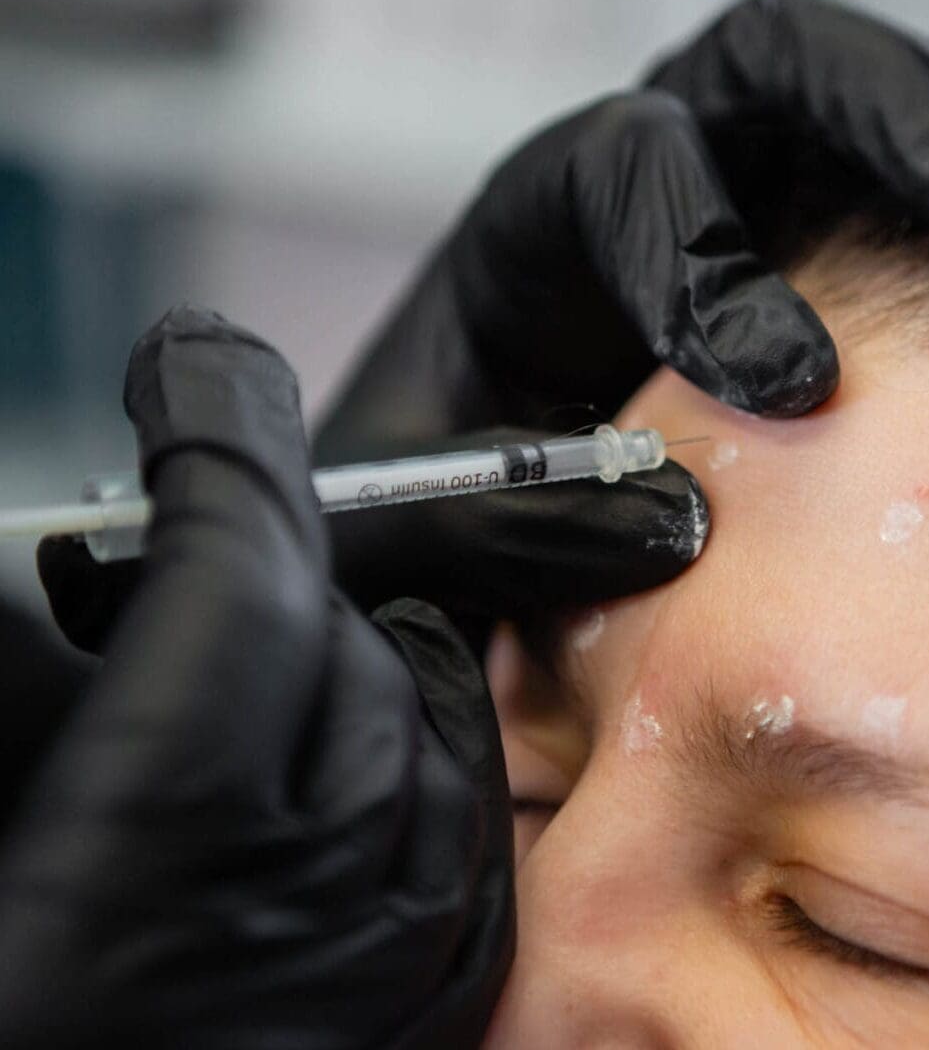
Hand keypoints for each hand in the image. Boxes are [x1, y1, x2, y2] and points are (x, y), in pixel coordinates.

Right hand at [2, 307, 510, 1048]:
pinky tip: (356, 748)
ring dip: (355, 659)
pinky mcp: (421, 999)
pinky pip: (454, 827)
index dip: (218, 437)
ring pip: (423, 719)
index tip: (197, 371)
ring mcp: (380, 953)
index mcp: (166, 832)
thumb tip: (81, 585)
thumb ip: (36, 675)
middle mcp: (306, 889)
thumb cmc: (28, 972)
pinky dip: (410, 764)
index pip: (241, 558)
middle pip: (345, 634)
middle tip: (207, 534)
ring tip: (272, 648)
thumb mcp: (15, 791)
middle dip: (273, 563)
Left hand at [313, 0, 928, 618]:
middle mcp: (667, 201)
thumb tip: (658, 524)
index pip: (615, 176)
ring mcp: (782, 216)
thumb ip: (479, 536)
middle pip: (764, 70)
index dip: (700, 251)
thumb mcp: (417, 550)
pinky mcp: (875, 262)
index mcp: (536, 250)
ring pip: (881, 98)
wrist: (516, 584)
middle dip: (878, 107)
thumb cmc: (456, 553)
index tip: (792, 380)